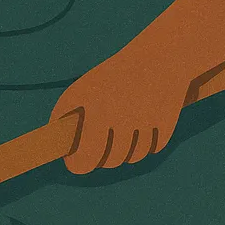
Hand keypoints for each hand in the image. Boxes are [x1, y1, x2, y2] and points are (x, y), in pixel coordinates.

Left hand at [51, 52, 190, 174]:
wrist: (157, 59)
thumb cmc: (112, 78)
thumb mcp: (82, 89)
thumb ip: (64, 114)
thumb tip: (58, 145)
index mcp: (94, 108)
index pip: (85, 157)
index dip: (80, 164)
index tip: (79, 163)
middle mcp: (120, 115)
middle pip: (111, 161)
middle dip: (104, 160)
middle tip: (101, 151)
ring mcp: (144, 121)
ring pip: (133, 157)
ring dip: (128, 152)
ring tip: (123, 136)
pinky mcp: (166, 124)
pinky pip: (154, 149)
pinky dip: (149, 143)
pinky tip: (144, 128)